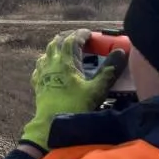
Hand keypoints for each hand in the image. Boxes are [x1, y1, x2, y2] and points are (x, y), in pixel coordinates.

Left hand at [20, 28, 126, 150]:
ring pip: (46, 53)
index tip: (90, 34)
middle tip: (79, 40)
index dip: (82, 34)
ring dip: (56, 48)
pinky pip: (40, 66)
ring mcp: (42, 73)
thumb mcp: (97, 89)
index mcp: (65, 61)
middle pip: (56, 42)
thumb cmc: (75, 106)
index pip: (72, 39)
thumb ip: (109, 70)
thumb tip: (120, 52)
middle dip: (68, 38)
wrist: (51, 124)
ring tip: (65, 50)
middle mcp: (51, 63)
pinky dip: (47, 62)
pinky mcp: (37, 83)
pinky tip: (51, 67)